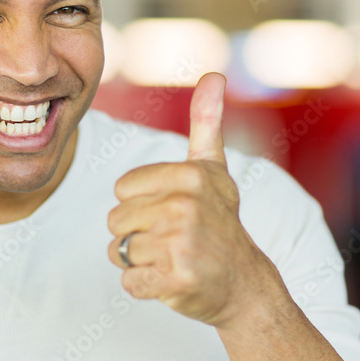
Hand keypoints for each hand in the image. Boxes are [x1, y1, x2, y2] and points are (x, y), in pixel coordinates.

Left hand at [106, 72, 280, 327]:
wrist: (244, 283)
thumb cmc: (220, 221)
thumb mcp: (213, 169)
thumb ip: (207, 122)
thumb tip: (214, 74)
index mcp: (189, 175)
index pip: (120, 190)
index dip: (140, 204)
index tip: (173, 210)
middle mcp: (186, 206)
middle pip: (115, 220)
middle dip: (137, 234)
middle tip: (174, 238)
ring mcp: (183, 243)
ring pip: (119, 251)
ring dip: (139, 260)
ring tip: (172, 257)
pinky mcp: (178, 278)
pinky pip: (129, 281)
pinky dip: (144, 286)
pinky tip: (171, 279)